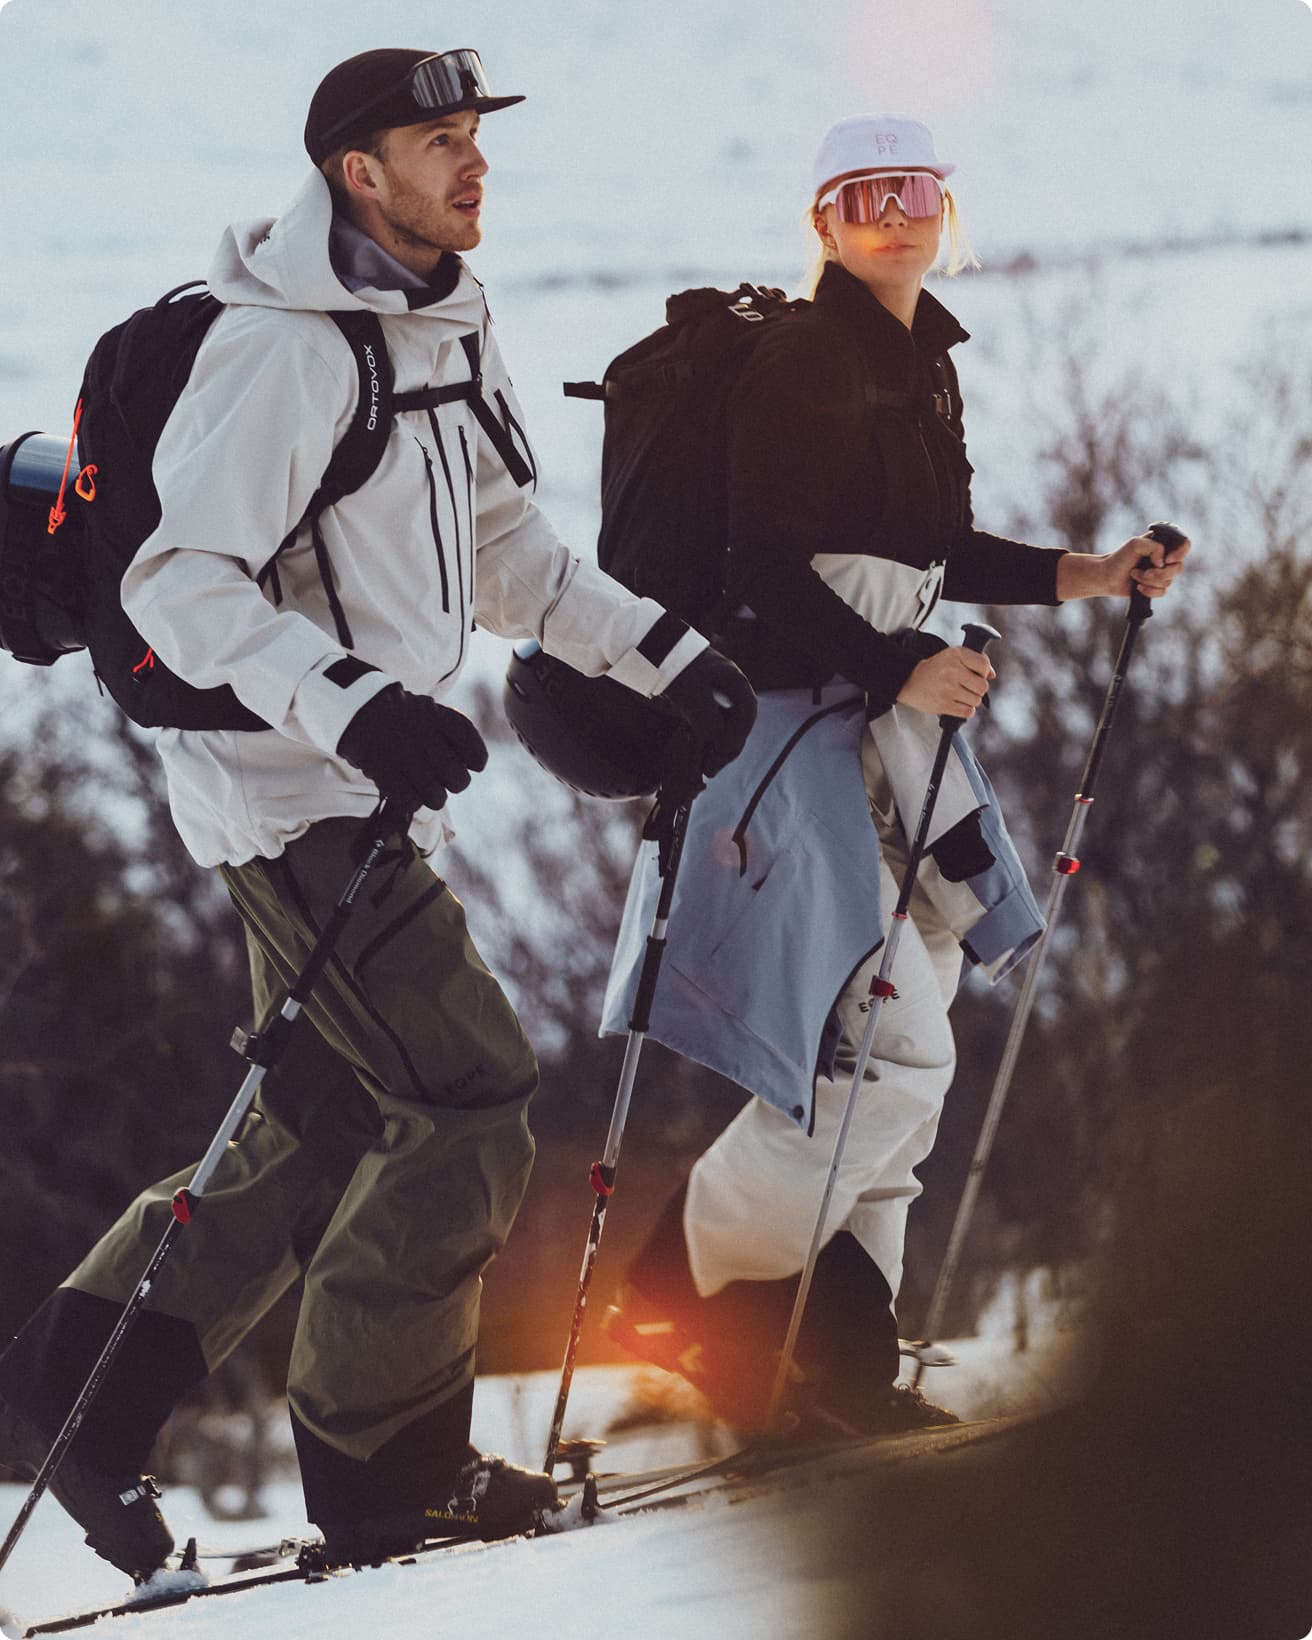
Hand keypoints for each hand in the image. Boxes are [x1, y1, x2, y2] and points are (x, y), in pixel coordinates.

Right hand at [337, 686, 487, 811]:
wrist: (359, 707)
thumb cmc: (403, 717)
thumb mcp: (432, 711)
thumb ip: (453, 734)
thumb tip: (472, 765)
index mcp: (442, 719)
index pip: (475, 751)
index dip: (476, 761)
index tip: (472, 764)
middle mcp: (426, 737)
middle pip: (459, 781)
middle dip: (455, 784)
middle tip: (444, 779)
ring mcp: (405, 755)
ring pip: (436, 797)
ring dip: (433, 797)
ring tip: (425, 788)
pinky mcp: (384, 771)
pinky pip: (409, 801)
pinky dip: (411, 802)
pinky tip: (408, 792)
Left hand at [660, 645, 757, 775]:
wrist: (654, 651)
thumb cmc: (676, 668)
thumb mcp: (691, 694)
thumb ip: (707, 719)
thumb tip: (714, 741)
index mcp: (735, 681)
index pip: (746, 714)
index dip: (736, 736)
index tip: (720, 752)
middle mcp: (731, 688)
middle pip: (738, 724)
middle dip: (726, 749)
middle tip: (710, 769)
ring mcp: (719, 696)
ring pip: (726, 727)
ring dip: (717, 749)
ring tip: (703, 768)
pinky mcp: (705, 703)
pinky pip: (713, 726)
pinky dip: (707, 742)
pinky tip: (697, 755)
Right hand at [896, 645, 994, 718]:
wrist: (909, 680)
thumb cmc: (936, 668)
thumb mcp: (953, 656)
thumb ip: (975, 661)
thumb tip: (992, 675)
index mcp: (956, 655)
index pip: (984, 665)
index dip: (983, 672)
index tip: (976, 674)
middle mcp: (952, 670)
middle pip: (983, 686)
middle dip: (978, 689)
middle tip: (967, 687)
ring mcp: (947, 689)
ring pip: (976, 700)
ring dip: (971, 700)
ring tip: (959, 695)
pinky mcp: (943, 704)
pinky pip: (968, 712)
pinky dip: (966, 710)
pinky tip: (957, 703)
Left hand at [1106, 530, 1191, 600]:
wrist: (1106, 576)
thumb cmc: (1119, 558)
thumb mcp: (1136, 544)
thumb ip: (1155, 547)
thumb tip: (1164, 563)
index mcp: (1163, 544)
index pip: (1184, 544)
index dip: (1180, 553)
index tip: (1167, 559)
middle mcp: (1165, 558)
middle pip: (1178, 567)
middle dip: (1160, 573)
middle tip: (1145, 571)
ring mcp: (1162, 573)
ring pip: (1169, 581)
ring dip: (1149, 580)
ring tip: (1134, 575)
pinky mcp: (1156, 587)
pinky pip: (1163, 592)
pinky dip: (1150, 591)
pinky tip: (1138, 587)